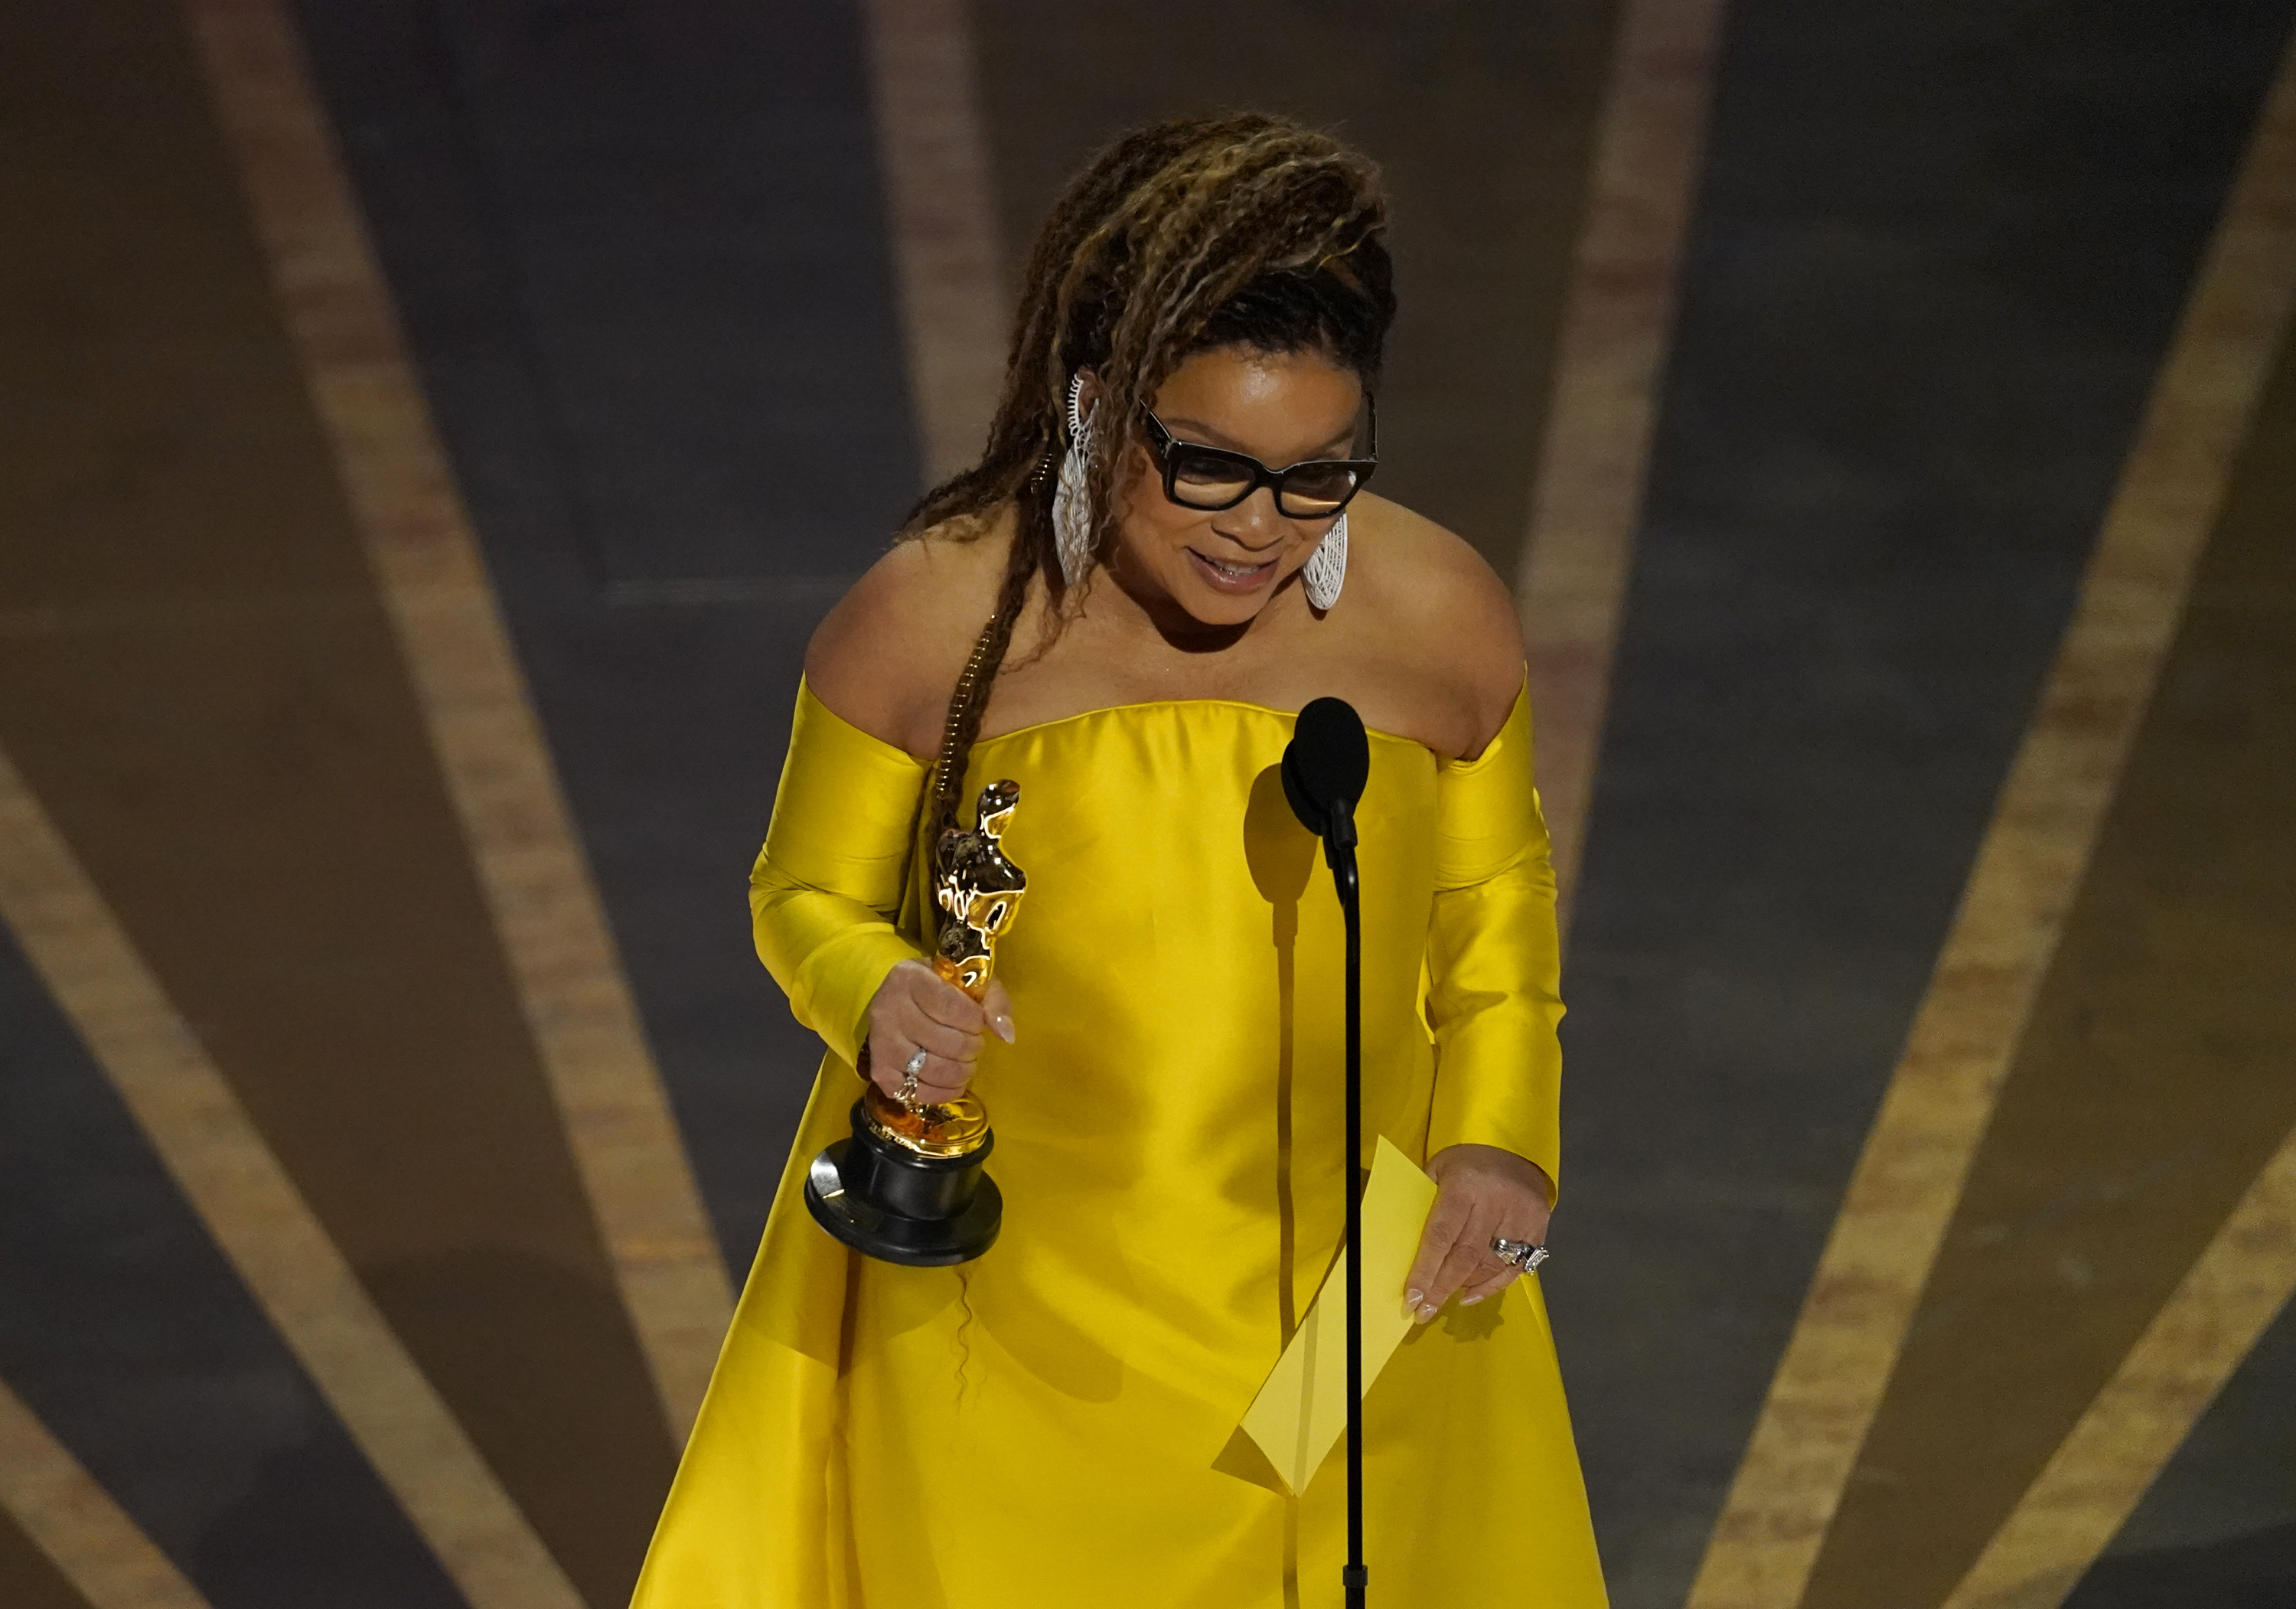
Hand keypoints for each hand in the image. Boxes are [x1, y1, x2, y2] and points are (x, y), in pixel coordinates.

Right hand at [863, 958, 1014, 1105]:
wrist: (900, 1000)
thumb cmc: (941, 988)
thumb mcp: (970, 982)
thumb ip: (994, 1002)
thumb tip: (1007, 1035)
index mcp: (909, 979)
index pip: (952, 1008)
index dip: (975, 1020)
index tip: (978, 1021)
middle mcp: (889, 1011)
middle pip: (948, 1043)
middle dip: (973, 1046)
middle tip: (973, 1041)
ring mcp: (881, 1044)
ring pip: (935, 1071)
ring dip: (963, 1071)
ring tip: (966, 1061)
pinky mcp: (880, 1073)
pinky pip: (918, 1093)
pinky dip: (945, 1092)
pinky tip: (952, 1080)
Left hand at [1403, 1144, 1552, 1323]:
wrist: (1517, 1150)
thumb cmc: (1468, 1163)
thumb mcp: (1439, 1169)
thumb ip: (1425, 1202)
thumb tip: (1405, 1246)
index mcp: (1465, 1185)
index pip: (1441, 1234)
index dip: (1426, 1269)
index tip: (1412, 1297)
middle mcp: (1495, 1202)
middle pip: (1466, 1256)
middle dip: (1441, 1288)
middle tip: (1423, 1313)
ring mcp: (1520, 1217)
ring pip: (1490, 1266)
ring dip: (1463, 1287)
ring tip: (1442, 1300)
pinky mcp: (1538, 1229)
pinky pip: (1514, 1268)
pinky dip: (1491, 1286)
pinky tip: (1470, 1295)